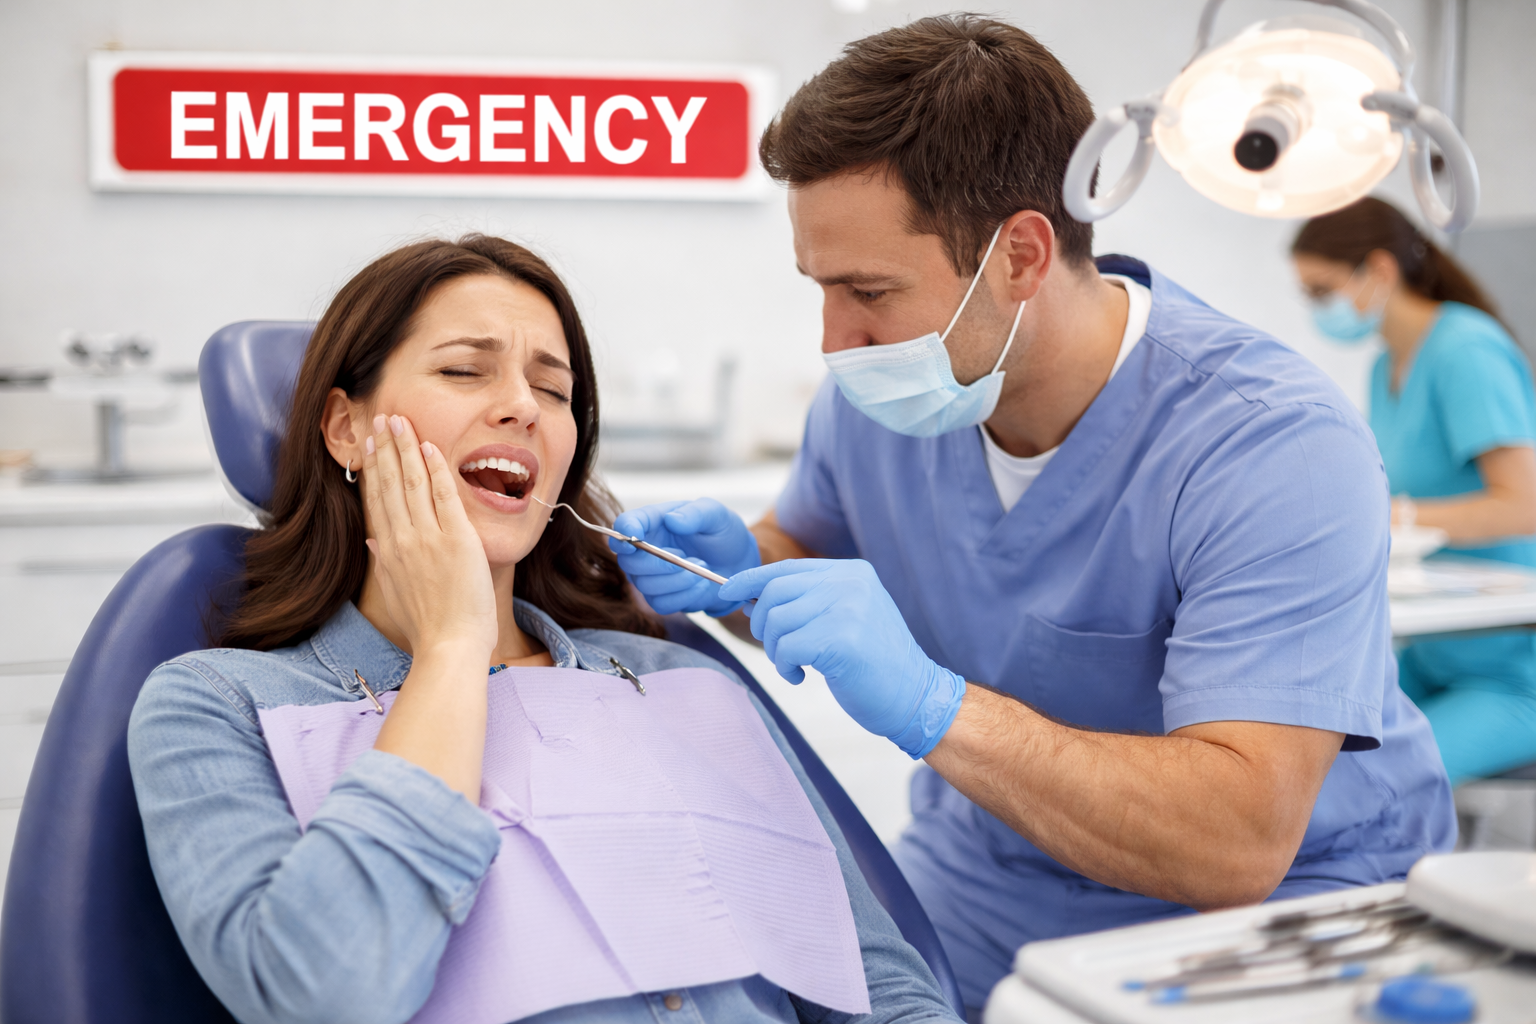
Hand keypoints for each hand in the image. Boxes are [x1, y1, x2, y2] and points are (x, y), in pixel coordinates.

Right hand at [361, 414, 496, 659]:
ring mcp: (428, 537)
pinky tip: (429, 446)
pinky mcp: (456, 539)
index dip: (372, 469)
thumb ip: (383, 565)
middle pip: (388, 483)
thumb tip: (372, 543)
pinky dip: (435, 469)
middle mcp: (402, 539)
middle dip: (384, 448)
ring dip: (404, 448)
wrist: (449, 645)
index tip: (369, 445)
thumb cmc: (427, 627)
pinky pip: (443, 494)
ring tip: (399, 421)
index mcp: (387, 552)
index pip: (376, 500)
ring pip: (411, 482)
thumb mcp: (395, 595)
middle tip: (380, 419)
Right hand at [610, 499, 759, 615]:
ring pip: (646, 586)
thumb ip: (697, 513)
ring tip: (703, 568)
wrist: (737, 563)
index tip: (635, 537)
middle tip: (688, 558)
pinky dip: (685, 596)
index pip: (626, 524)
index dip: (624, 531)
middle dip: (659, 564)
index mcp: (653, 521)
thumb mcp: (716, 515)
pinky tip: (701, 584)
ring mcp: (650, 576)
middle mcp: (645, 549)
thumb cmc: (721, 533)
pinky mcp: (661, 597)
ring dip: (678, 580)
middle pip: (629, 562)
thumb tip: (672, 520)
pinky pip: (661, 604)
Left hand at [718, 559, 965, 757]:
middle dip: (762, 624)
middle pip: (774, 592)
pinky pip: (786, 648)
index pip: (785, 568)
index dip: (749, 580)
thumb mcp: (846, 617)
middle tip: (778, 650)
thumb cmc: (875, 664)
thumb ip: (809, 601)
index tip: (726, 591)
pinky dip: (784, 667)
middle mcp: (849, 582)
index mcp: (851, 572)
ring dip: (776, 651)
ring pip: (776, 621)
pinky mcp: (841, 639)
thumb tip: (750, 598)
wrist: (915, 696)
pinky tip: (801, 677)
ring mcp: (847, 608)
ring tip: (795, 666)